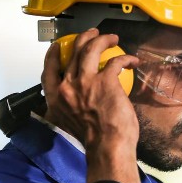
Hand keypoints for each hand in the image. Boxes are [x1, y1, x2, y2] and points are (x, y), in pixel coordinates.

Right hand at [42, 28, 142, 182]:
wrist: (106, 147)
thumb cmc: (93, 142)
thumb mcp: (69, 124)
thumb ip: (67, 111)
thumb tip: (72, 106)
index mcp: (56, 98)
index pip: (49, 71)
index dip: (52, 55)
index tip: (58, 46)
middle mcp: (67, 86)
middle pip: (73, 53)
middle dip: (84, 38)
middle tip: (93, 34)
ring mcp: (85, 81)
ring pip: (91, 48)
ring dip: (102, 39)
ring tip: (113, 38)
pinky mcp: (105, 80)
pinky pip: (116, 61)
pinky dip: (126, 58)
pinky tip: (132, 61)